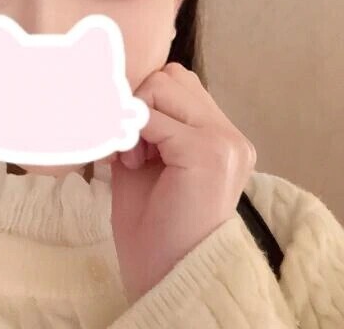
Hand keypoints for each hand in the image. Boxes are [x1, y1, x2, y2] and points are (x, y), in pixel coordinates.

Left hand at [110, 62, 256, 303]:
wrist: (168, 274)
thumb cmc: (154, 224)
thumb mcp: (147, 159)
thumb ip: (144, 122)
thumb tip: (120, 92)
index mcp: (220, 135)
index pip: (178, 82)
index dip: (146, 102)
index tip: (132, 141)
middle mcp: (230, 133)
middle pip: (172, 75)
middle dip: (142, 103)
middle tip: (134, 149)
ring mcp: (224, 140)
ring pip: (164, 85)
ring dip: (140, 116)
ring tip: (137, 157)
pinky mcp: (209, 150)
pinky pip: (154, 117)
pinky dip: (135, 134)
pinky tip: (135, 164)